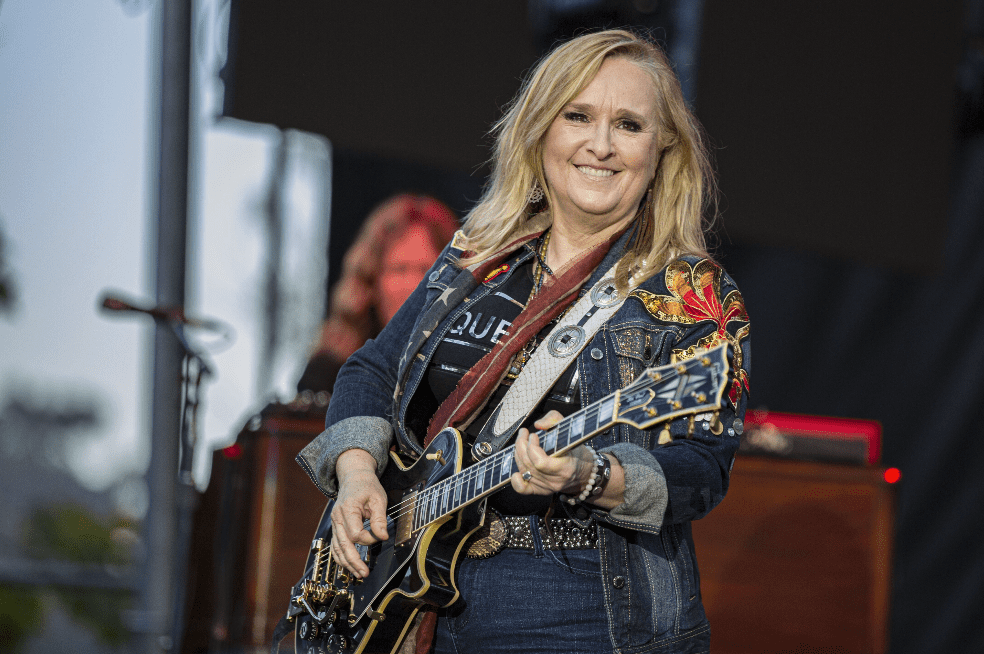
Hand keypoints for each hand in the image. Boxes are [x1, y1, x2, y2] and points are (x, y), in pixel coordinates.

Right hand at [330, 449, 388, 577]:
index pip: (355, 533)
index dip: (369, 539)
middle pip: (343, 545)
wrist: (354, 477)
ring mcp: (335, 523)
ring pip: (337, 548)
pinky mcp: (336, 526)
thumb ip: (380, 519)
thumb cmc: (367, 486)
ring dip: (347, 563)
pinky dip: (341, 557)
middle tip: (364, 573)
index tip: (380, 536)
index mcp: (348, 509)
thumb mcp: (378, 499)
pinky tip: (349, 566)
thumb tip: (383, 537)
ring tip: (358, 574)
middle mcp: (337, 517)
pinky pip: (335, 545)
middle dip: (354, 561)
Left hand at [509, 410, 594, 495]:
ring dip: (518, 454)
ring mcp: (546, 487)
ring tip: (522, 442)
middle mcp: (555, 481)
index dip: (532, 447)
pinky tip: (516, 470)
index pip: (540, 462)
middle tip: (524, 433)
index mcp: (565, 468)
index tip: (534, 435)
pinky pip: (523, 489)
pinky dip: (515, 480)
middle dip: (521, 445)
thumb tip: (538, 424)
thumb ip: (555, 420)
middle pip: (529, 465)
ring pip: (524, 471)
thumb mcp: (571, 433)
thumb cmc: (577, 453)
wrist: (583, 474)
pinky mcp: (540, 491)